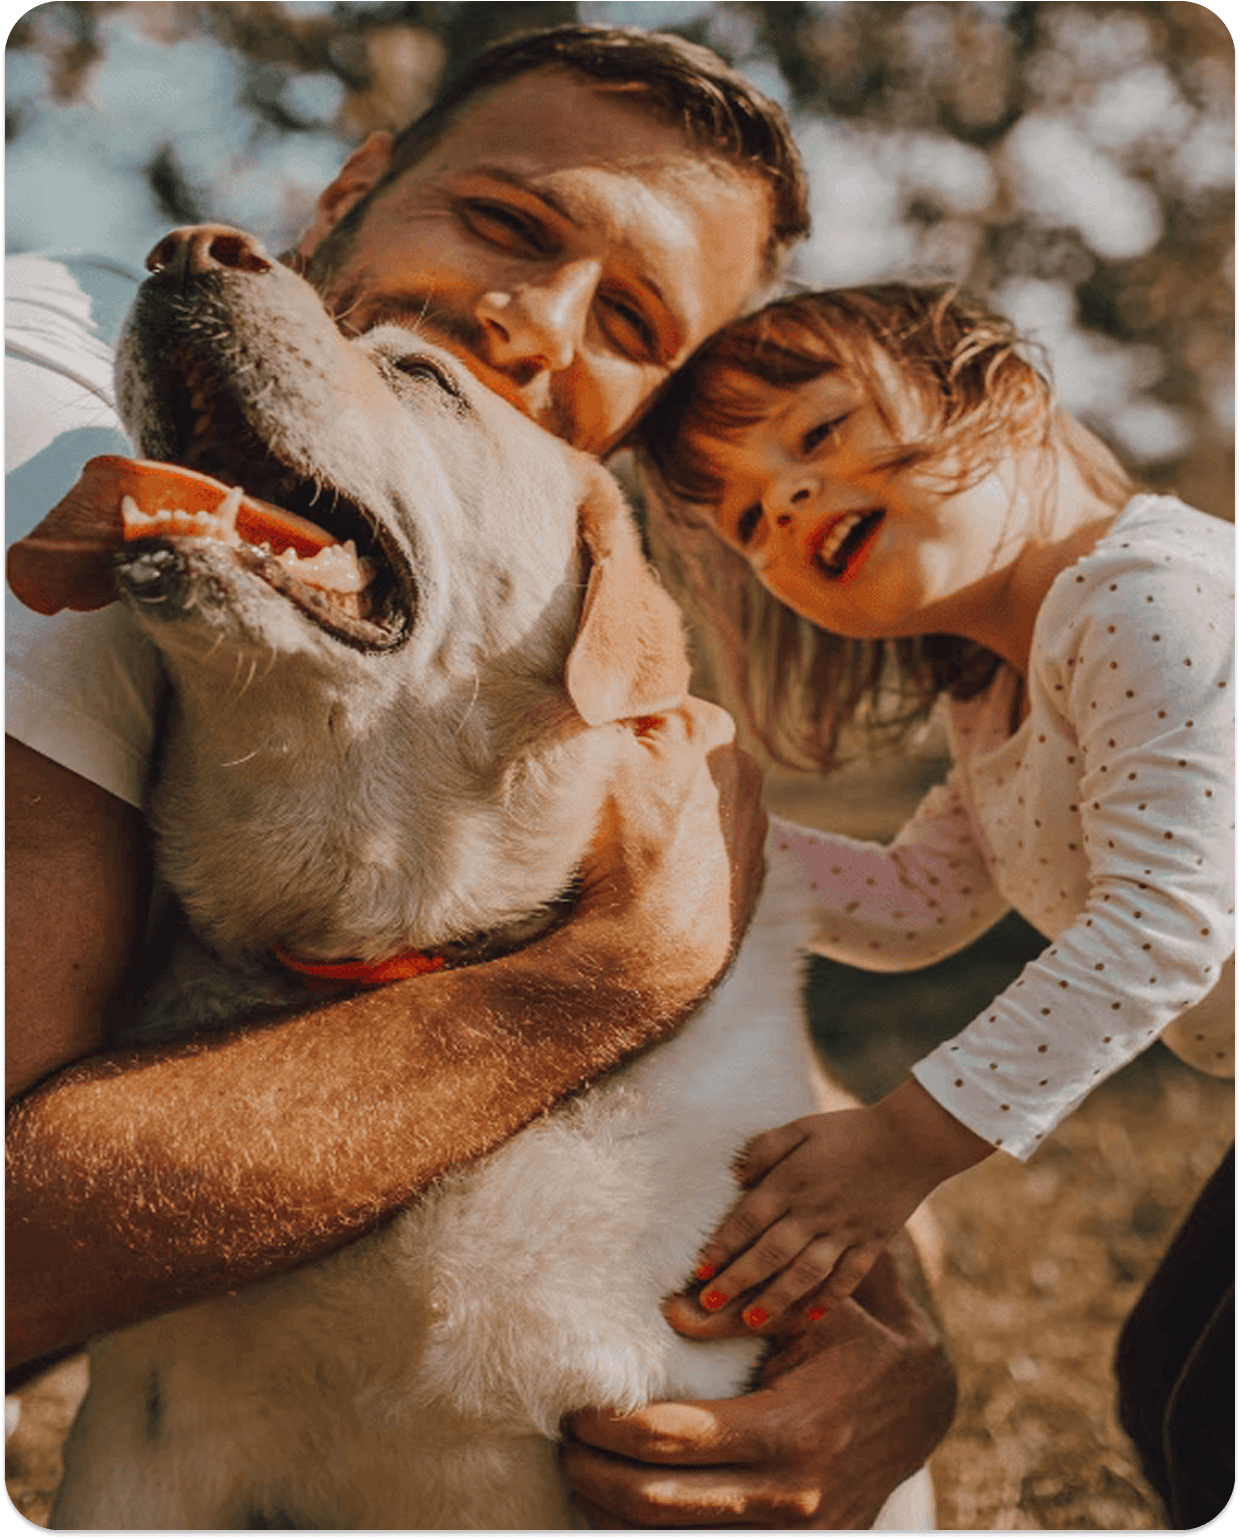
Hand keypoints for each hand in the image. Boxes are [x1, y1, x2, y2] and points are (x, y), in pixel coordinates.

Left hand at [560, 1245, 956, 1530]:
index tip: (576, 1408)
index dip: (610, 1428)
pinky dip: (653, 1535)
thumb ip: (735, 1313)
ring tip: (579, 1475)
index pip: (672, 1438)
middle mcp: (788, 1496)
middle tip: (562, 1444)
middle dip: (594, 1476)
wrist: (921, 1404)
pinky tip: (620, 1510)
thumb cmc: (853, 1342)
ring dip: (612, 1514)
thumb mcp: (807, 1314)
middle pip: (657, 1502)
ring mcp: (792, 1534)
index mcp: (788, 1430)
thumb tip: (666, 1310)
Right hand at [574, 698, 765, 988]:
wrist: (654, 953)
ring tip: (628, 837)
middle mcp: (743, 765)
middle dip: (641, 760)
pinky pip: (707, 836)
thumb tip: (586, 684)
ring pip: (691, 790)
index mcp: (709, 727)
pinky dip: (683, 844)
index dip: (611, 722)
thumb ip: (597, 710)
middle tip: (604, 795)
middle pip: (672, 744)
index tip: (588, 753)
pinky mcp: (752, 864)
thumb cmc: (623, 854)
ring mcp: (752, 818)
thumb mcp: (597, 761)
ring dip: (664, 803)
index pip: (647, 699)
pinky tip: (655, 866)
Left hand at [693, 1083, 992, 1325]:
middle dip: (737, 1280)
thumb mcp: (801, 1127)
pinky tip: (811, 1316)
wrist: (911, 1138)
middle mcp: (814, 1211)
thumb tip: (734, 1176)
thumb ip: (764, 1148)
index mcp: (792, 1182)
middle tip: (709, 1305)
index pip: (748, 1220)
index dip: (721, 1246)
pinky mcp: (871, 1242)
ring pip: (805, 1272)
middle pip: (770, 1252)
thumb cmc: (849, 1130)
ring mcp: (845, 1230)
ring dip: (776, 1297)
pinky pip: (848, 1277)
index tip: (698, 1270)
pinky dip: (829, 1298)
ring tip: (752, 1320)